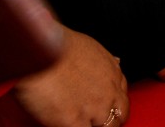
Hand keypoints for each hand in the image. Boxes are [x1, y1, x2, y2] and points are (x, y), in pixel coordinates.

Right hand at [10, 25, 128, 126]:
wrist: (41, 50)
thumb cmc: (58, 46)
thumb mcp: (91, 49)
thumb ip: (102, 63)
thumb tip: (111, 64)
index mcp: (113, 74)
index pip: (122, 99)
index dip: (112, 107)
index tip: (105, 110)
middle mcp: (108, 92)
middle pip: (117, 117)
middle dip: (107, 121)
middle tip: (93, 120)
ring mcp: (93, 108)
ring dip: (92, 125)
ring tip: (80, 121)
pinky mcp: (74, 121)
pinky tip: (68, 124)